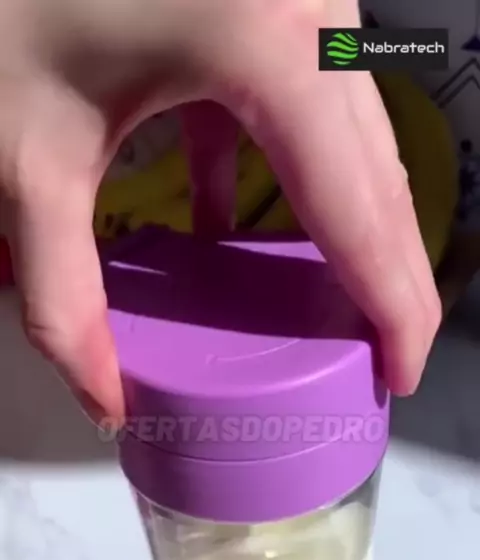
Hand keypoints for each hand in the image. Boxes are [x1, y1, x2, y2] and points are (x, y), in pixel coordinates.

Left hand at [0, 0, 439, 421]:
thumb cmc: (6, 4)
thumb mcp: (27, 160)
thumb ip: (63, 292)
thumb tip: (104, 400)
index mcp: (267, 43)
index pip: (358, 207)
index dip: (392, 304)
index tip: (402, 376)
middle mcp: (309, 11)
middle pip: (379, 175)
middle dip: (393, 277)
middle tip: (389, 358)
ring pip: (356, 139)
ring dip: (353, 228)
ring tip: (343, 308)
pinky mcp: (268, 2)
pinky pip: (301, 103)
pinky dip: (283, 169)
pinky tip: (226, 222)